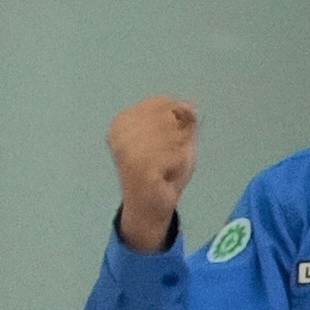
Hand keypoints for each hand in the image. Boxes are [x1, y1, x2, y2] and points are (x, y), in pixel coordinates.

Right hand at [109, 95, 197, 251]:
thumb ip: (184, 119)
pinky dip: (178, 164)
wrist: (150, 207)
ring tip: (166, 166)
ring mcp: (127, 149)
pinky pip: (174, 155)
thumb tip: (189, 106)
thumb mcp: (179, 138)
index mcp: (123, 121)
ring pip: (173, 135)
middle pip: (168, 117)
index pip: (161, 102)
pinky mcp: (138, 166)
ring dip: (178, 152)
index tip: (169, 141)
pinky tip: (166, 174)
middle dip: (178, 137)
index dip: (178, 119)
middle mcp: (120, 132)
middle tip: (167, 157)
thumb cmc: (164, 170)